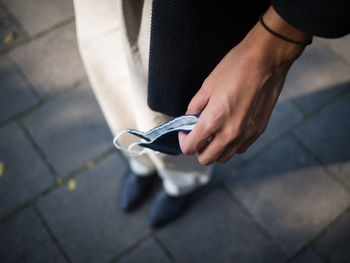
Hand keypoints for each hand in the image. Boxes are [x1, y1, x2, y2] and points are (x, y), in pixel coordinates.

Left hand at [178, 6, 310, 164]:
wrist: (267, 59)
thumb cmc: (236, 67)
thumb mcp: (207, 85)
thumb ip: (194, 108)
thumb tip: (188, 120)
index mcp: (213, 120)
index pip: (190, 147)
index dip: (183, 140)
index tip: (185, 131)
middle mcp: (230, 133)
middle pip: (206, 159)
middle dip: (198, 149)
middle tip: (198, 134)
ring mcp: (246, 135)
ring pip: (224, 157)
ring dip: (215, 149)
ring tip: (215, 131)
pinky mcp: (258, 132)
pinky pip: (240, 149)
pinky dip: (231, 145)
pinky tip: (231, 128)